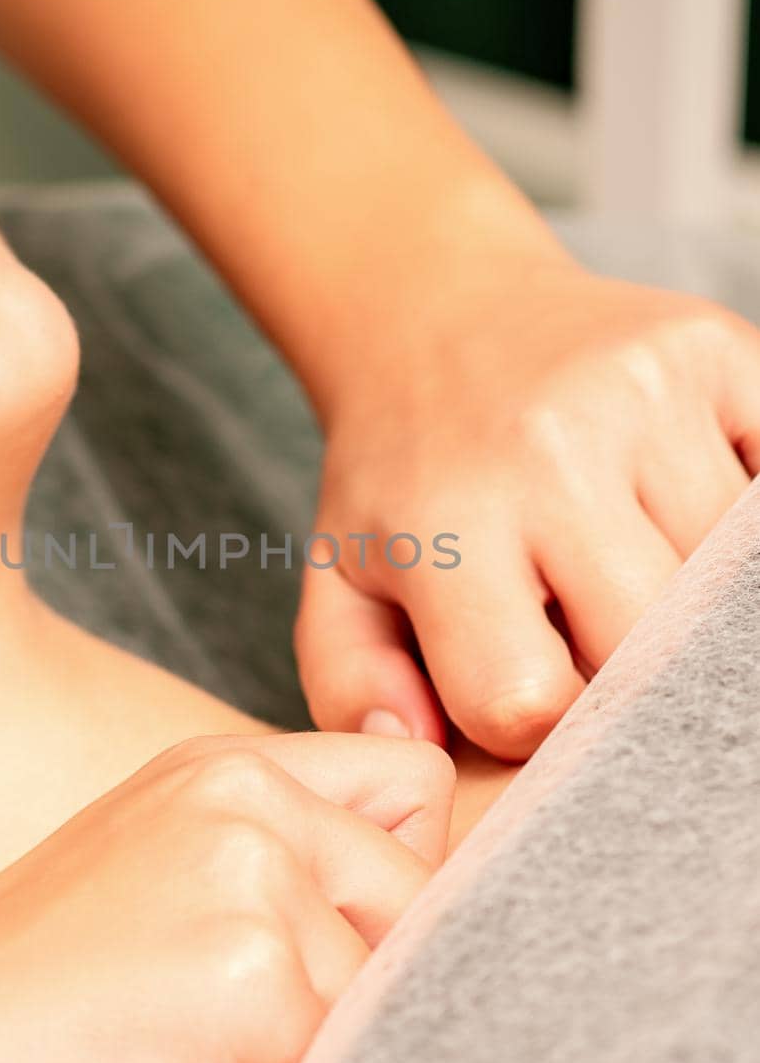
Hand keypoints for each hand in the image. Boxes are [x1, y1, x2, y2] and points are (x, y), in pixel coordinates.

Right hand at [0, 732, 452, 1062]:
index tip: (307, 944)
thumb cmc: (8, 997)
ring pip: (378, 1005)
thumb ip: (276, 860)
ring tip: (159, 1059)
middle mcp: (249, 792)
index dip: (390, 879)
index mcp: (227, 764)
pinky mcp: (249, 977)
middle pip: (424, 902)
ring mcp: (251, 874)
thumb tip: (437, 901)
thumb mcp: (154, 875)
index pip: (417, 787)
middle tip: (202, 1021)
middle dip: (343, 987)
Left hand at [297, 256, 759, 758]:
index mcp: (447, 520)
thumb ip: (356, 685)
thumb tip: (419, 745)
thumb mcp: (343, 578)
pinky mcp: (716, 351)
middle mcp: (550, 448)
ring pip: (726, 576)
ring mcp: (645, 392)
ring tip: (623, 556)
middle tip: (588, 627)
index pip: (525, 698)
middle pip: (648, 643)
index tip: (528, 685)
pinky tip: (680, 510)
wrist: (441, 317)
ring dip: (690, 593)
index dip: (536, 724)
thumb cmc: (403, 472)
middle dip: (626, 666)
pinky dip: (742, 525)